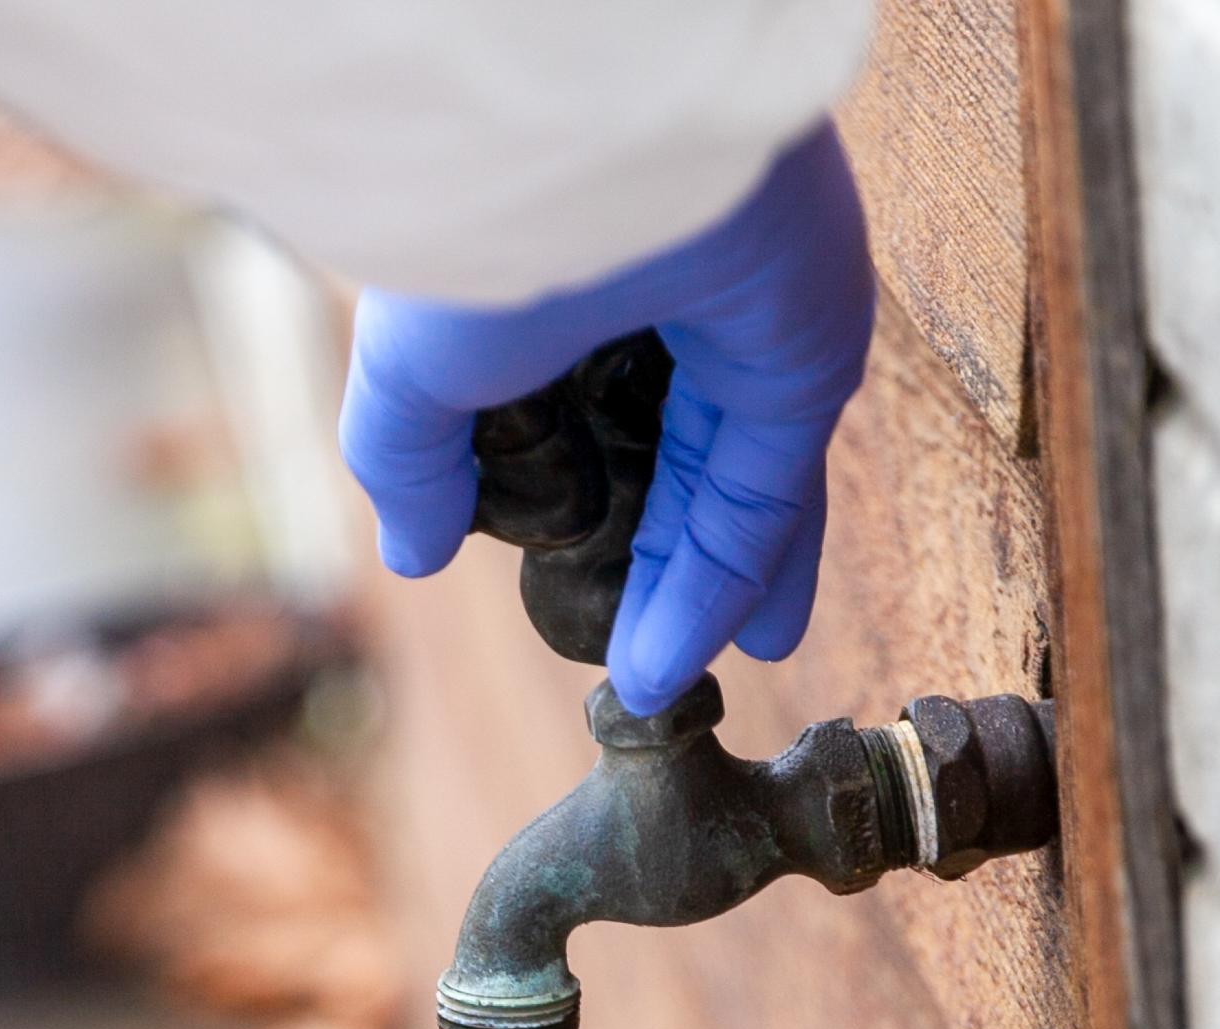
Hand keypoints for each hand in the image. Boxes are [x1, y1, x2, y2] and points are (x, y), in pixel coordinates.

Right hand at [340, 122, 875, 714]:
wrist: (575, 152)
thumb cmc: (478, 235)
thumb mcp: (415, 373)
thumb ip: (411, 463)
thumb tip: (412, 554)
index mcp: (572, 283)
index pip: (587, 413)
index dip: (576, 505)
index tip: (557, 581)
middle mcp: (666, 302)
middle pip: (671, 463)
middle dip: (653, 570)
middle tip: (627, 661)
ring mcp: (745, 326)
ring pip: (725, 491)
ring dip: (692, 599)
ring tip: (655, 685)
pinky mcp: (808, 353)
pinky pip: (767, 497)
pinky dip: (722, 585)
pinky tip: (671, 661)